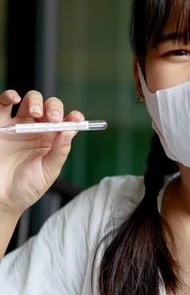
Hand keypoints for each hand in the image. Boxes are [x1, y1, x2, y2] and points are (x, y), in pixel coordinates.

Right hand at [0, 89, 83, 214]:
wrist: (2, 198)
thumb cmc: (27, 187)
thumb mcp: (48, 171)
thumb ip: (59, 151)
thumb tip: (71, 130)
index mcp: (52, 140)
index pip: (66, 122)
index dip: (73, 117)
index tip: (76, 119)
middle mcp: (37, 130)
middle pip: (49, 107)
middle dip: (54, 108)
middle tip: (53, 119)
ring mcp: (18, 126)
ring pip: (29, 101)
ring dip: (35, 100)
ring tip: (36, 113)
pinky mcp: (0, 125)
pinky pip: (3, 105)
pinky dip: (9, 96)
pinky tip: (15, 99)